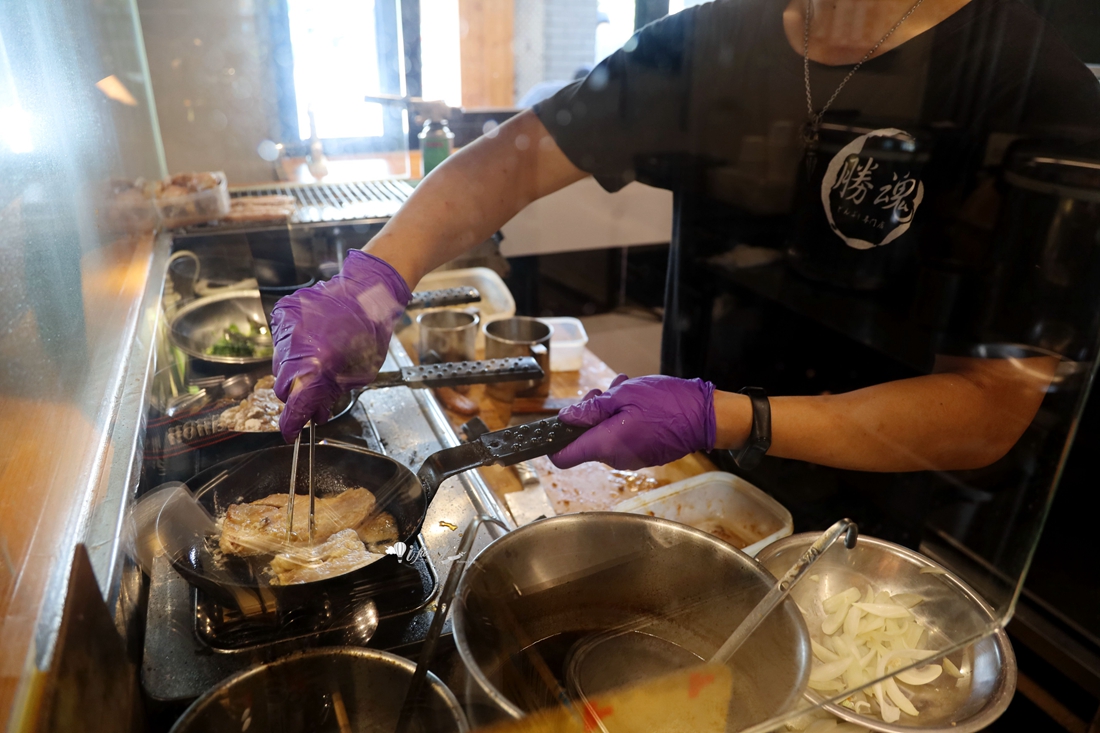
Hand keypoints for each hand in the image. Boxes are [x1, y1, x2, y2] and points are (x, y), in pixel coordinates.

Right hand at [271, 250, 410, 440]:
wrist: (365, 292)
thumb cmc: (369, 331)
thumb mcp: (360, 374)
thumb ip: (333, 395)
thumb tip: (317, 413)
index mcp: (316, 366)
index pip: (295, 405)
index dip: (292, 424)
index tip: (291, 433)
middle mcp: (294, 347)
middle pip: (282, 387)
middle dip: (297, 395)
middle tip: (314, 393)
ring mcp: (285, 329)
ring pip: (279, 365)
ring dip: (295, 370)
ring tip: (318, 359)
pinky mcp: (281, 315)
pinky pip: (280, 342)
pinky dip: (292, 347)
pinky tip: (312, 340)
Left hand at [550, 374, 716, 469]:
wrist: (704, 417)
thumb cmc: (666, 403)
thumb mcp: (624, 395)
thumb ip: (591, 409)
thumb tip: (565, 418)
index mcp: (605, 445)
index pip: (563, 457)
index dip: (553, 442)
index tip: (555, 426)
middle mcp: (614, 458)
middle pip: (584, 442)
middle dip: (588, 416)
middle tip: (602, 393)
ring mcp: (630, 459)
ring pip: (603, 437)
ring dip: (607, 413)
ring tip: (623, 390)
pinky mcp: (642, 456)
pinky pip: (621, 439)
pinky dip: (622, 421)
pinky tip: (635, 401)